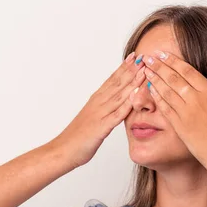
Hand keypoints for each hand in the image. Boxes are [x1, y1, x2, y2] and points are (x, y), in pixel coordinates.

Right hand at [55, 52, 145, 167]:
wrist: (63, 150)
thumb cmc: (77, 138)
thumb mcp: (92, 119)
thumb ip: (103, 111)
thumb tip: (112, 105)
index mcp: (96, 100)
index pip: (112, 80)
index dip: (124, 68)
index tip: (134, 56)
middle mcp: (98, 103)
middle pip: (117, 83)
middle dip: (131, 69)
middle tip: (143, 56)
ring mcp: (100, 114)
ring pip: (119, 94)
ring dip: (132, 81)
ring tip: (143, 69)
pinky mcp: (101, 127)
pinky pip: (117, 114)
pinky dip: (127, 103)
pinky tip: (136, 95)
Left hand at [142, 50, 206, 172]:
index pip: (187, 71)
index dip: (172, 60)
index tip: (162, 53)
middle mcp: (195, 100)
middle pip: (173, 78)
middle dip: (159, 66)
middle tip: (148, 57)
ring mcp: (186, 113)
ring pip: (166, 91)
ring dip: (154, 79)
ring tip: (145, 70)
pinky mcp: (179, 126)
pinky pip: (164, 108)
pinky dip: (156, 97)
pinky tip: (149, 90)